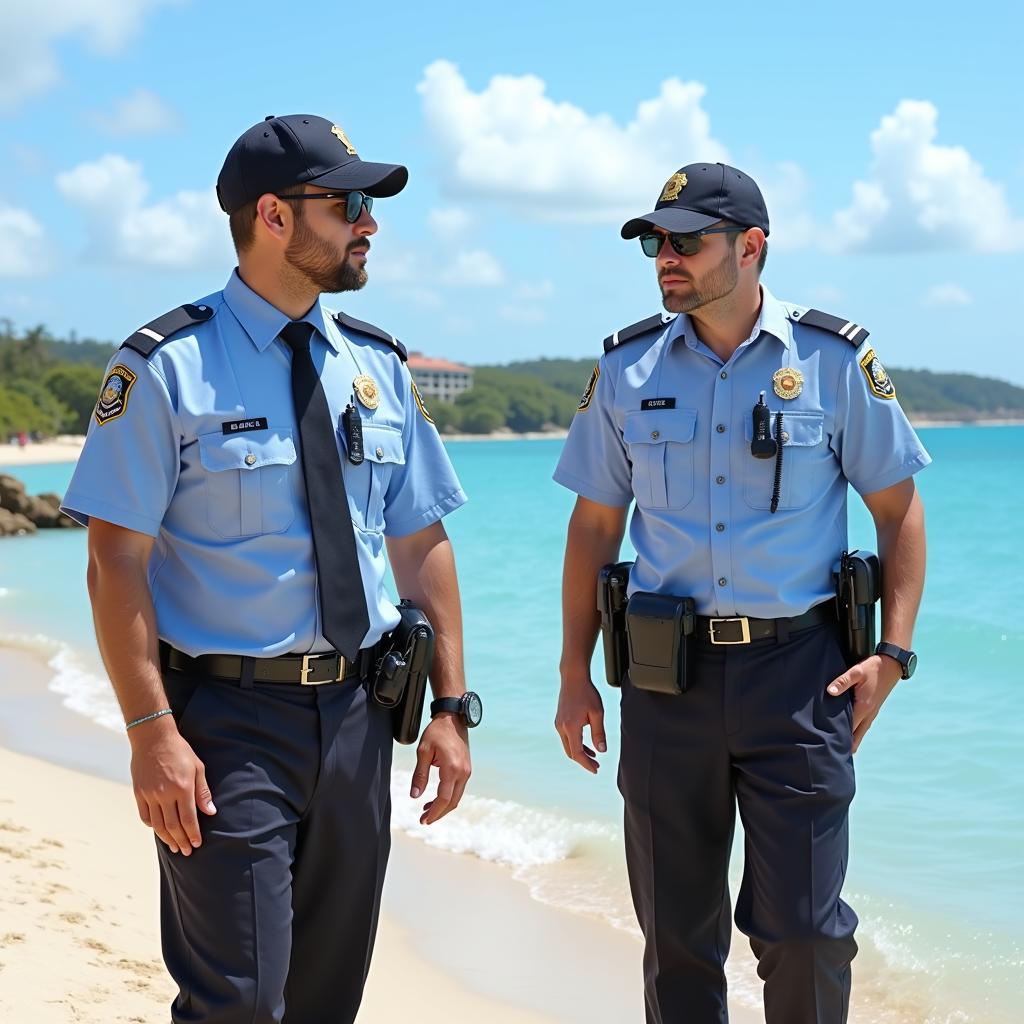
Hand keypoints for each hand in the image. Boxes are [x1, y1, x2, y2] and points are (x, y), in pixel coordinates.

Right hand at [129, 717, 215, 854]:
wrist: (153, 738)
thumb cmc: (180, 751)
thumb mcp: (197, 767)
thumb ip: (203, 792)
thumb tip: (211, 812)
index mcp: (182, 788)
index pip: (188, 819)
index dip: (193, 834)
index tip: (197, 844)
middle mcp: (165, 794)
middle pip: (173, 826)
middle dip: (181, 841)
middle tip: (187, 851)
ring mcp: (150, 795)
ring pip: (158, 825)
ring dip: (167, 838)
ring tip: (175, 847)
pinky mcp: (139, 793)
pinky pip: (145, 816)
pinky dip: (153, 826)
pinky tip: (160, 831)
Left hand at [410, 713, 470, 825]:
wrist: (453, 718)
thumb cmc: (437, 732)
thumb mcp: (423, 752)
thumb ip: (420, 775)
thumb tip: (415, 795)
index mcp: (452, 769)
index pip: (444, 798)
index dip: (434, 812)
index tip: (424, 820)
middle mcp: (463, 772)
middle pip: (452, 801)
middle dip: (438, 813)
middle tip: (423, 820)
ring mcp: (466, 771)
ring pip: (456, 796)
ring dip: (442, 806)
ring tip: (426, 811)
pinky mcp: (466, 769)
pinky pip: (457, 789)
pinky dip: (447, 797)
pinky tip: (435, 798)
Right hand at [554, 677, 605, 773]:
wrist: (573, 678)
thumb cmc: (587, 693)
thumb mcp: (597, 713)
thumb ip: (599, 733)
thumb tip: (602, 751)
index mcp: (570, 727)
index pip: (577, 753)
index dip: (586, 764)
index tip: (596, 770)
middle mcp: (561, 727)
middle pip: (571, 752)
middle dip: (583, 761)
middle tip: (596, 766)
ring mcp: (559, 724)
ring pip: (568, 746)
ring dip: (580, 753)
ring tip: (594, 757)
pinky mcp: (559, 720)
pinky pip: (567, 738)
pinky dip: (576, 744)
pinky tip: (587, 745)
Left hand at [826, 653, 902, 751]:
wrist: (891, 665)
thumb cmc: (873, 668)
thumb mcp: (857, 671)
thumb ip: (842, 681)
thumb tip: (830, 691)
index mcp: (864, 707)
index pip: (850, 729)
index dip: (839, 739)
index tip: (828, 749)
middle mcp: (869, 714)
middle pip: (856, 737)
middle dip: (845, 746)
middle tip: (832, 757)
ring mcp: (872, 713)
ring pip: (860, 733)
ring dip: (850, 741)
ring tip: (838, 752)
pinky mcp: (873, 709)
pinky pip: (863, 726)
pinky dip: (855, 733)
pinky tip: (848, 736)